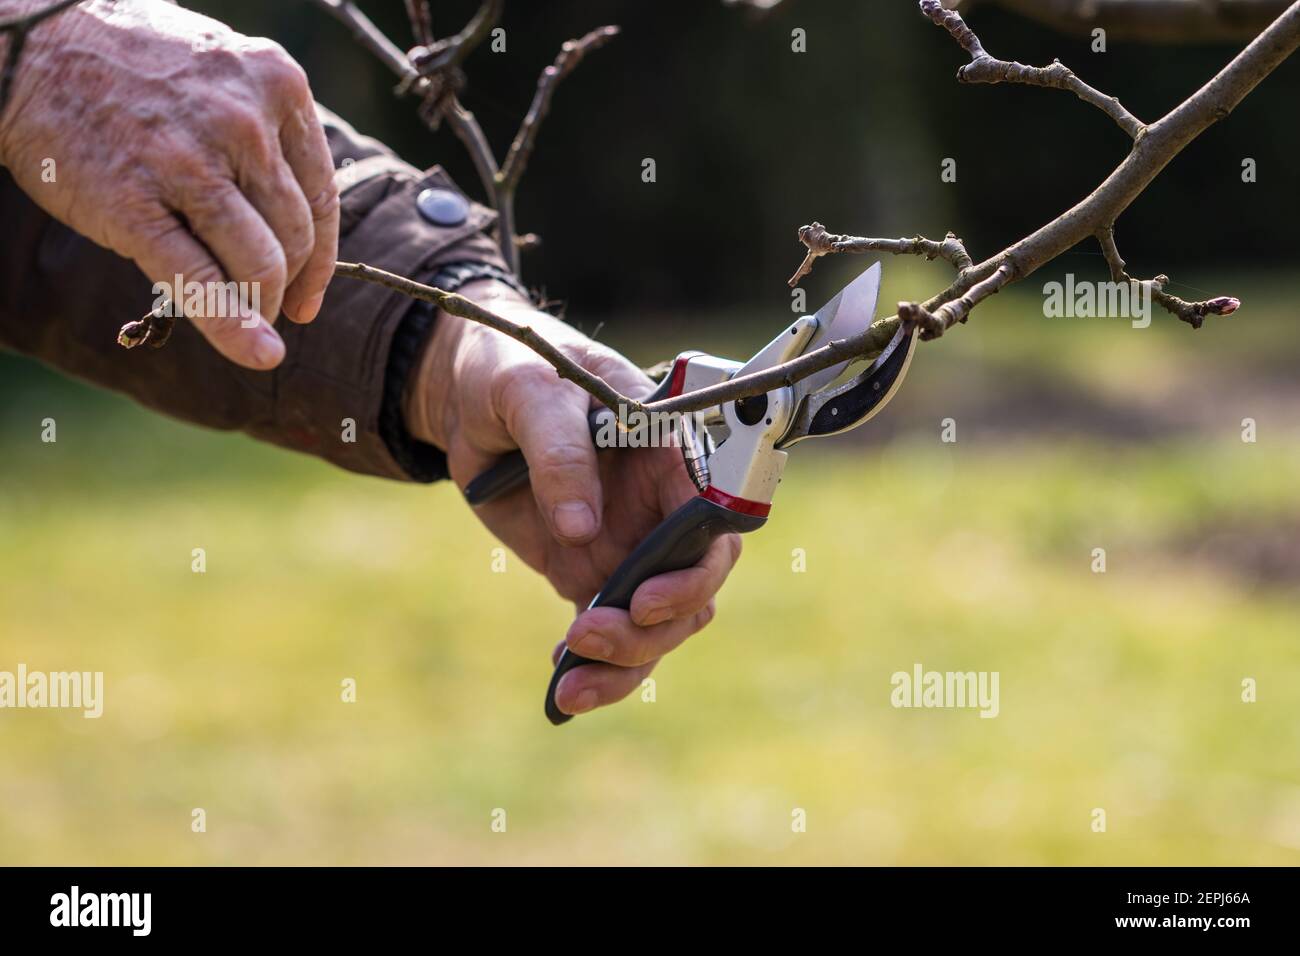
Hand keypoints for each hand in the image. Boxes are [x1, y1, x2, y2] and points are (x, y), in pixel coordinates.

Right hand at [0, 0, 338, 368]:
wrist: (26, 48)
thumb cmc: (129, 67)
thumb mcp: (222, 72)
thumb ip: (268, 131)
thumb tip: (300, 222)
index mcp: (278, 84)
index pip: (322, 196)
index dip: (321, 259)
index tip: (309, 295)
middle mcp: (246, 121)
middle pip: (295, 237)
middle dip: (284, 286)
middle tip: (265, 308)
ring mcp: (190, 163)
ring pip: (261, 264)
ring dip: (259, 306)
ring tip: (245, 319)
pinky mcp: (135, 205)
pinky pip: (202, 284)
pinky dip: (234, 329)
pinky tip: (255, 353)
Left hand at [408, 281, 741, 716]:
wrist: (469, 398)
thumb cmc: (516, 372)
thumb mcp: (532, 393)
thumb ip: (560, 451)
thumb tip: (581, 529)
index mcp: (670, 457)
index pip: (713, 524)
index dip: (695, 572)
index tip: (646, 598)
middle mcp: (661, 510)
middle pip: (693, 590)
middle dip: (652, 629)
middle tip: (586, 636)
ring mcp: (629, 547)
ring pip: (658, 626)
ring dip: (625, 663)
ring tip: (570, 687)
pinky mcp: (589, 572)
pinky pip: (608, 632)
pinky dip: (594, 668)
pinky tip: (562, 685)